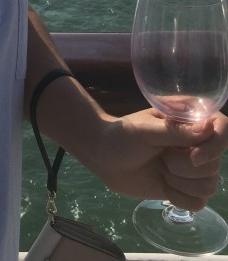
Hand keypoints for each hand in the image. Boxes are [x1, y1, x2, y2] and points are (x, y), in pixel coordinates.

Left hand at [84, 109, 227, 211]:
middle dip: (184, 167)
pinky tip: (163, 185)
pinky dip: (179, 198)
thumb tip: (209, 128)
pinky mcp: (186, 188)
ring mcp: (193, 167)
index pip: (222, 128)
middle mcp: (197, 143)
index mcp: (190, 119)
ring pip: (209, 186)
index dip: (215, 146)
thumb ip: (176, 131)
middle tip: (161, 157)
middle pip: (215, 165)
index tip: (194, 157)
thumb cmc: (123, 135)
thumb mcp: (146, 130)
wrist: (105, 157)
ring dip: (180, 182)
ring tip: (161, 169)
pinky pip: (199, 202)